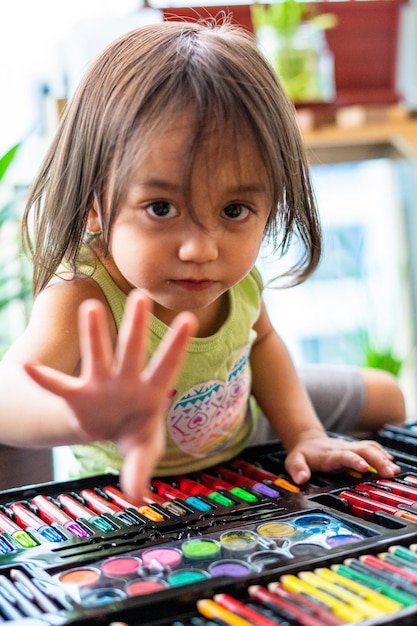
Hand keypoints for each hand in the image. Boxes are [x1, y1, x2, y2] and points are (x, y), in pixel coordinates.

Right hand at [23, 290, 196, 499]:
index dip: (177, 343)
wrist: (115, 428)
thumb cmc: (138, 434)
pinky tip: (28, 369)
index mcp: (151, 390)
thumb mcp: (144, 452)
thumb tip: (138, 498)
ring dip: (94, 334)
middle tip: (140, 295)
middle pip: (132, 350)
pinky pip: (59, 387)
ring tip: (91, 308)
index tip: (189, 319)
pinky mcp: (77, 395)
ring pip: (97, 355)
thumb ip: (141, 470)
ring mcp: (100, 384)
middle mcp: (126, 380)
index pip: (168, 364)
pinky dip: (44, 379)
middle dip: (135, 326)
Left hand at [284, 433, 399, 483]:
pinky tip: (392, 463)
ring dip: (383, 458)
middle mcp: (343, 449)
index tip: (364, 467)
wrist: (307, 440)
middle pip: (363, 450)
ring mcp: (350, 447)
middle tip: (389, 473)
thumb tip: (301, 479)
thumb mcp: (294, 461)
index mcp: (329, 454)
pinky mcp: (355, 448)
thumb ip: (297, 469)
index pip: (344, 456)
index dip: (354, 460)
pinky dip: (382, 454)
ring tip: (394, 471)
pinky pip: (371, 448)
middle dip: (377, 460)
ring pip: (370, 448)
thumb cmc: (303, 454)